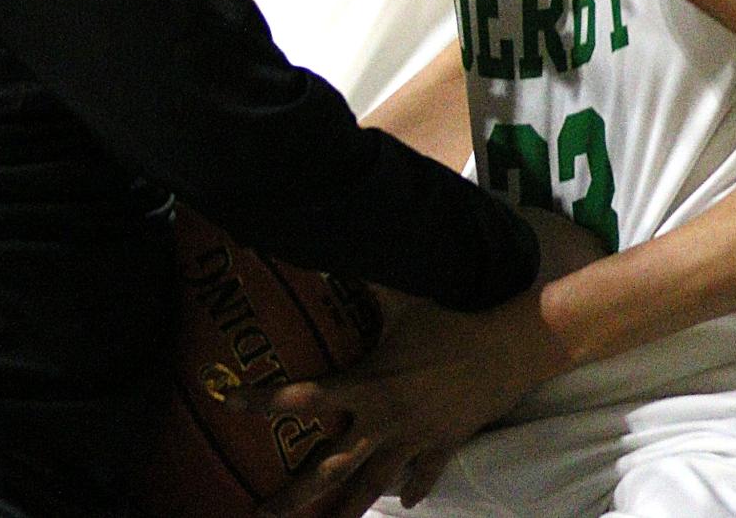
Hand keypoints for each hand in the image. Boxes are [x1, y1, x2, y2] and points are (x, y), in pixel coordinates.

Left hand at [228, 213, 605, 516]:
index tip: (228, 399)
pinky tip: (405, 502)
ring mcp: (414, 440)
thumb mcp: (404, 296)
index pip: (302, 396)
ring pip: (372, 485)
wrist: (508, 347)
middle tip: (261, 512)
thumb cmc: (452, 318)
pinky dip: (413, 490)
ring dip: (346, 508)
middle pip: (329, 468)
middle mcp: (383, 421)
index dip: (262, 400)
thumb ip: (365, 278)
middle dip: (293, 496)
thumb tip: (328, 244)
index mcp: (367, 385)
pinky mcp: (443, 446)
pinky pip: (423, 476)